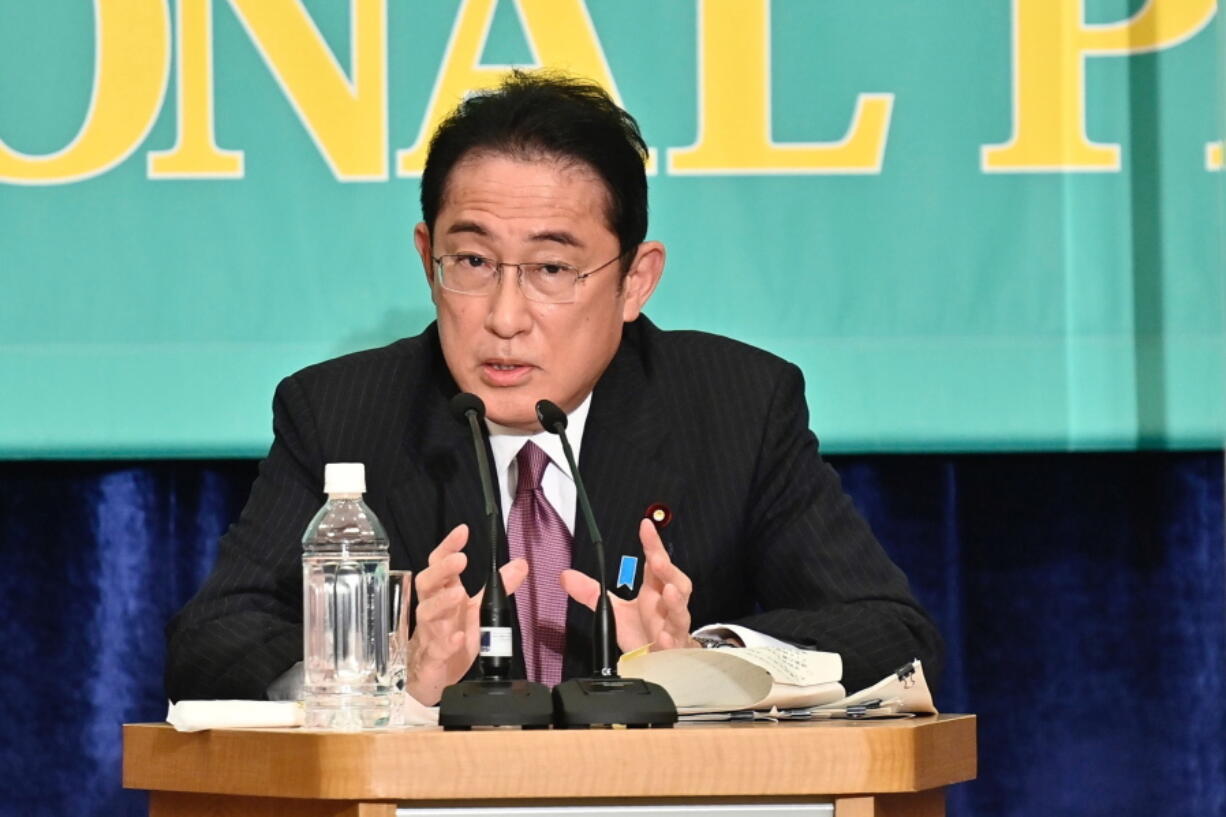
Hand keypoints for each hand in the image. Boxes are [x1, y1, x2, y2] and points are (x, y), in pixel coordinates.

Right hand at [405, 524, 528, 704]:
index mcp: (444, 593)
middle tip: (460, 560)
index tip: (463, 530)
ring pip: (427, 613)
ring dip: (442, 602)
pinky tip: (457, 638)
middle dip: (441, 570)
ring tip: (458, 593)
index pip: (439, 564)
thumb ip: (498, 587)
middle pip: (427, 583)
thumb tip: (521, 563)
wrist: (433, 674)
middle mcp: (433, 608)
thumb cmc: (452, 635)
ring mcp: (431, 632)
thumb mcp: (480, 609)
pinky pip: (436, 648)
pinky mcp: (433, 656)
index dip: (448, 546)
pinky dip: (446, 642)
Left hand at [561, 517, 699, 652]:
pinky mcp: (674, 651)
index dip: (652, 544)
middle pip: (675, 582)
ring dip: (676, 601)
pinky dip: (671, 641)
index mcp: (654, 591)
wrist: (662, 661)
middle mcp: (666, 606)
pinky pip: (675, 645)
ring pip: (680, 612)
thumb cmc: (644, 632)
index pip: (655, 562)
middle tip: (656, 559)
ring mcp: (672, 628)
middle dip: (667, 570)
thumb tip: (566, 576)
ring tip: (668, 591)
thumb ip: (592, 593)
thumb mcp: (614, 611)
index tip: (645, 526)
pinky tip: (665, 637)